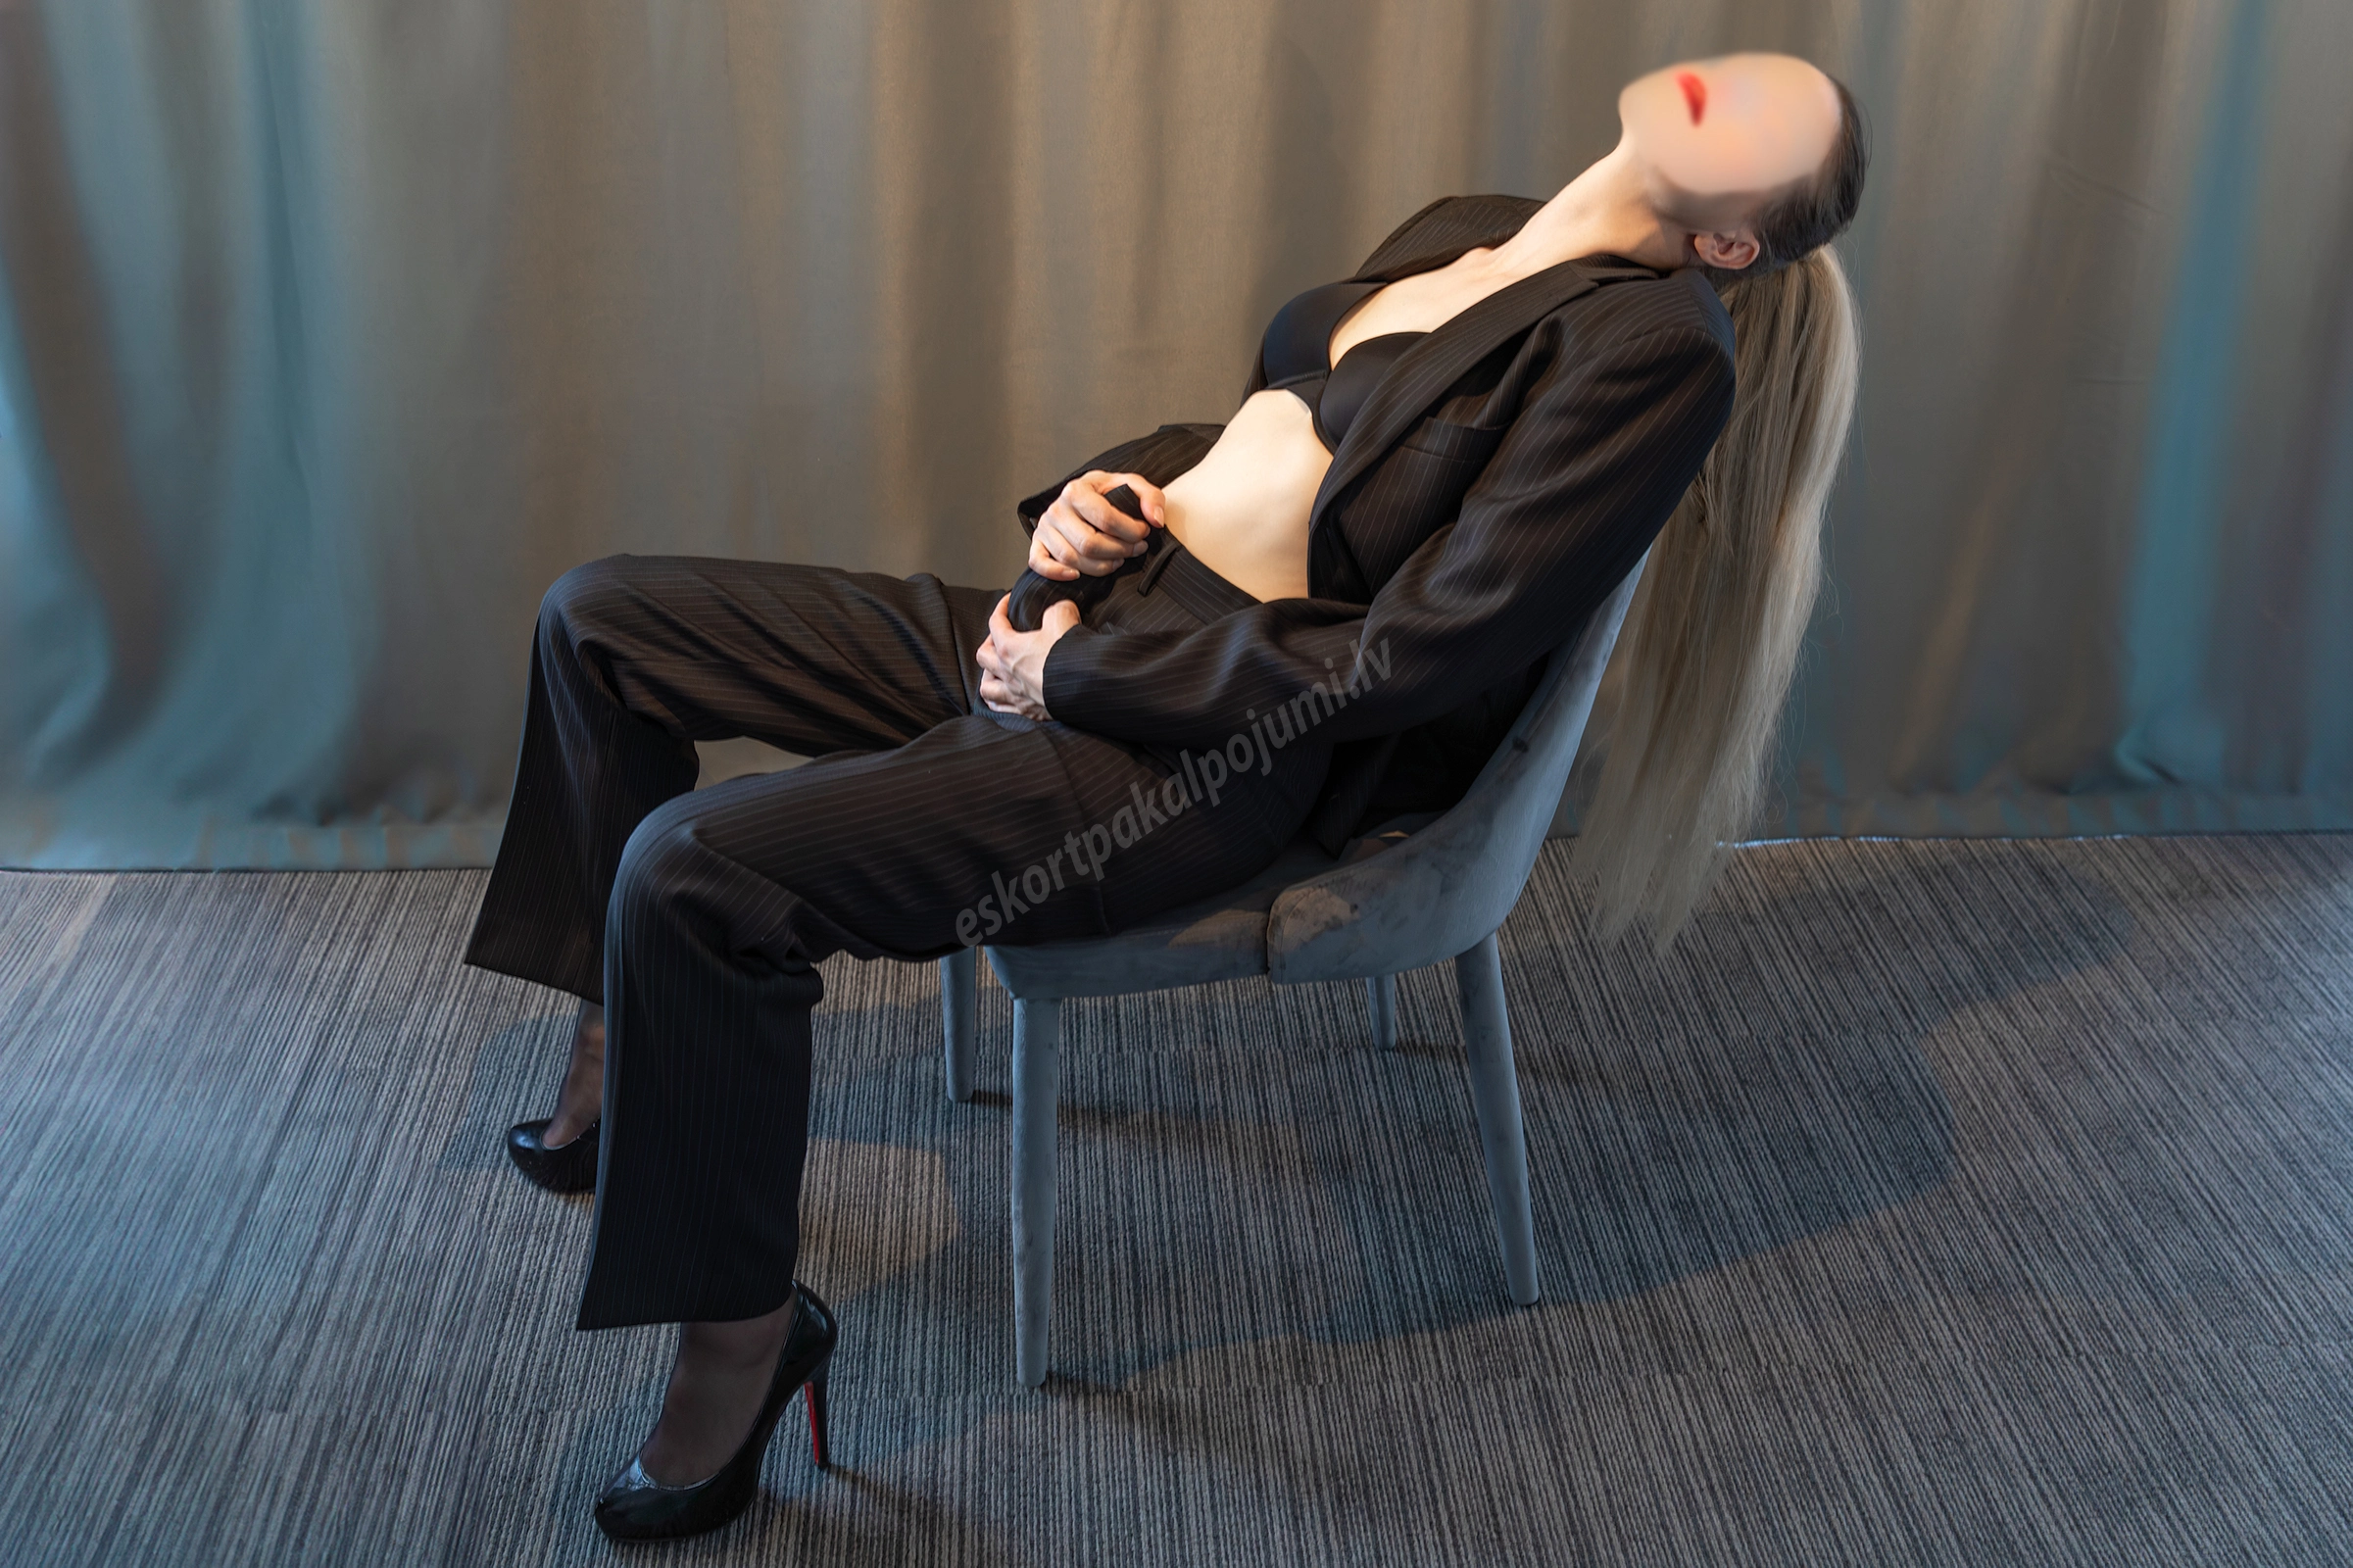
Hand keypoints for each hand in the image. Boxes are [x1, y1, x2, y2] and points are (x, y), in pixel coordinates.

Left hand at [977, 595, 1078, 719]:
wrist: (1085, 689)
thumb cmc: (1069, 657)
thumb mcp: (1063, 619)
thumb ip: (1057, 609)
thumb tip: (1060, 609)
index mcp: (1010, 648)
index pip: (995, 623)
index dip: (1000, 609)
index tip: (1008, 603)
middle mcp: (1007, 673)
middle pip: (983, 656)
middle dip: (989, 644)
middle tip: (1000, 638)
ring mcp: (1016, 695)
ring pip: (986, 687)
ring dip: (988, 676)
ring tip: (996, 671)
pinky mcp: (1028, 711)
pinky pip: (1003, 708)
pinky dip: (1000, 701)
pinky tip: (1006, 696)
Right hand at [1027, 471, 1166, 581]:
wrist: (1083, 495)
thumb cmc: (1106, 493)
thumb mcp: (1131, 486)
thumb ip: (1150, 497)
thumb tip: (1154, 519)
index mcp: (1076, 490)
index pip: (1106, 519)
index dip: (1131, 532)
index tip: (1144, 533)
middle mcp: (1056, 509)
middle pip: (1089, 543)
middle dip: (1119, 551)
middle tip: (1134, 549)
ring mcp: (1045, 528)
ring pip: (1071, 559)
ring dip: (1100, 566)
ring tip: (1117, 559)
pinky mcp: (1039, 544)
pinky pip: (1040, 564)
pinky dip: (1057, 573)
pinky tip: (1077, 575)